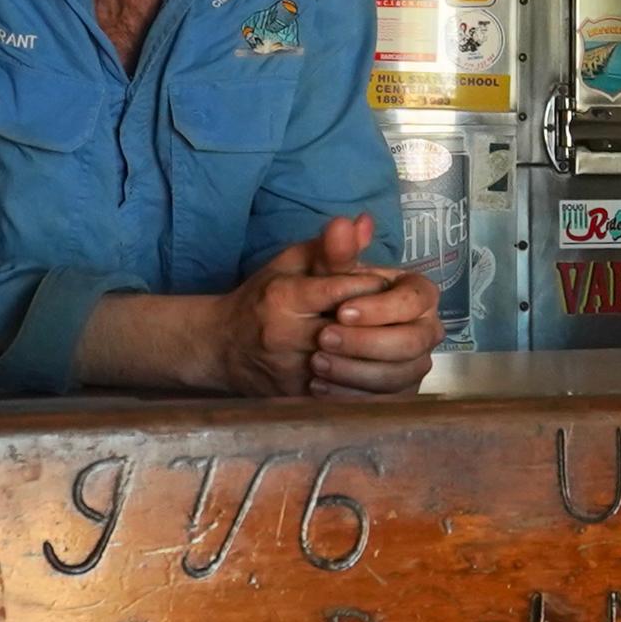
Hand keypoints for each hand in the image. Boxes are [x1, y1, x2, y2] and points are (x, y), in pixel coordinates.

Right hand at [204, 222, 392, 396]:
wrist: (223, 346)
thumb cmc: (264, 297)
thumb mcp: (291, 263)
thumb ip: (332, 247)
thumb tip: (364, 222)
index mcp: (283, 296)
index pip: (344, 289)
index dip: (373, 286)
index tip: (385, 283)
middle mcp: (284, 335)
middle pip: (354, 332)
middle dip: (384, 322)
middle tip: (397, 316)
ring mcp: (291, 372)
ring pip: (355, 369)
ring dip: (384, 356)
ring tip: (395, 341)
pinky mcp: (298, 399)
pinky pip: (346, 396)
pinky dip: (371, 384)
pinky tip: (382, 369)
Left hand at [291, 211, 439, 397]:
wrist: (296, 336)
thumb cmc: (317, 295)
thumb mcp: (319, 269)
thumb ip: (337, 252)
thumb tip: (351, 223)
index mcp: (416, 292)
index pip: (415, 299)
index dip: (381, 308)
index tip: (341, 312)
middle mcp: (424, 329)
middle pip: (412, 343)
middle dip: (366, 343)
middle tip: (323, 339)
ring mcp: (414, 364)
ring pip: (399, 376)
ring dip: (355, 371)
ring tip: (316, 364)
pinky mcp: (397, 393)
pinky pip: (384, 402)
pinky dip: (351, 395)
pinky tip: (321, 386)